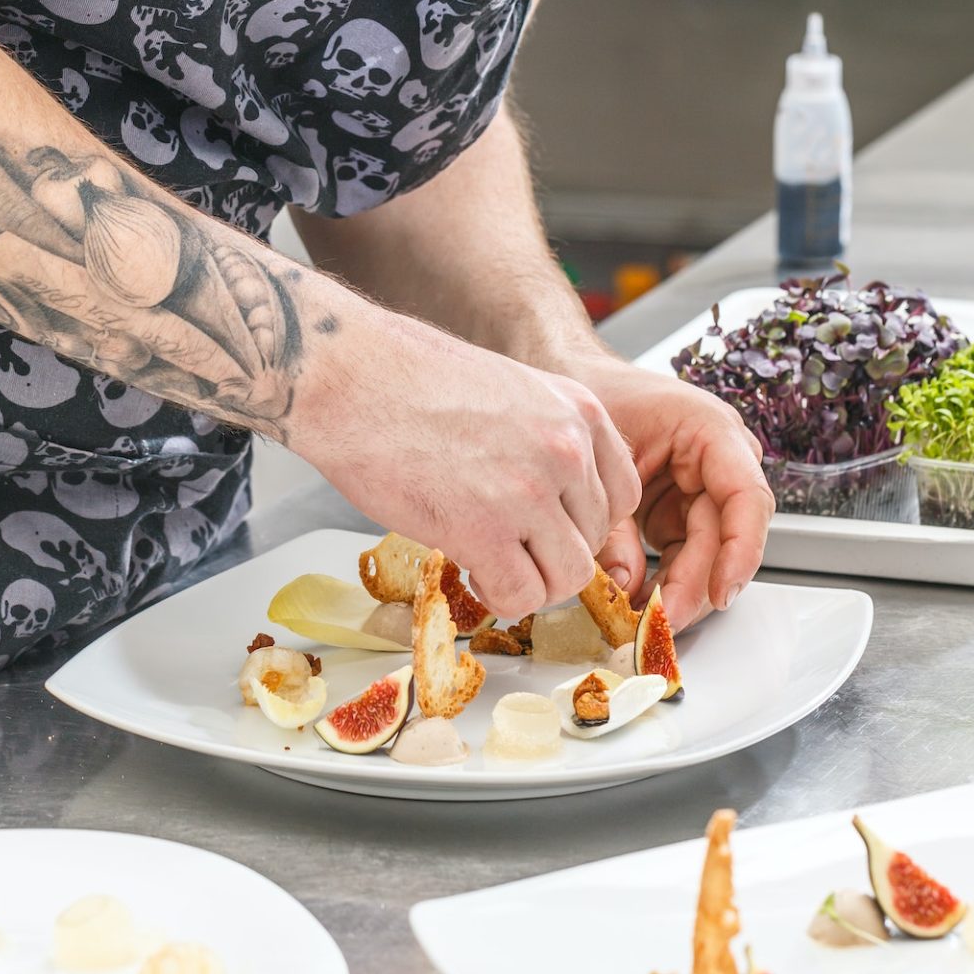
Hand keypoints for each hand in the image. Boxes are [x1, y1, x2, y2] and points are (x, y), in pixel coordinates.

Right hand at [290, 305, 642, 619]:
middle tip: (512, 551)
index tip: (550, 528)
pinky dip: (498, 597)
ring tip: (492, 565)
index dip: (584, 522)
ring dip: (531, 583)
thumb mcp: (511, 392)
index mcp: (579, 411)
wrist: (351, 376)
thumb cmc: (410, 381)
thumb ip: (546, 440)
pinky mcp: (486, 531)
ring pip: (567, 577)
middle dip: (553, 555)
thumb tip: (556, 498)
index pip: (623, 495)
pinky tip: (470, 570)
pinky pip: (521, 595)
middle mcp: (567, 450)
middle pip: (595, 540)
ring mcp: (531, 492)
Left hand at [567, 356, 774, 630]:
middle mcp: (718, 461)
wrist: (567, 372)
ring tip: (645, 620)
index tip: (721, 591)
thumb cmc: (589, 392)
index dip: (740, 550)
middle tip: (663, 621)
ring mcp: (702, 487)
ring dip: (682, 590)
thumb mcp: (598, 457)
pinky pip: (685, 554)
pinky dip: (665, 581)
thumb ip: (611, 525)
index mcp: (710, 431)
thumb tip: (626, 584)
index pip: (746, 497)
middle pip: (728, 536)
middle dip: (699, 585)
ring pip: (710, 553)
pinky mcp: (680, 510)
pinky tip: (639, 603)